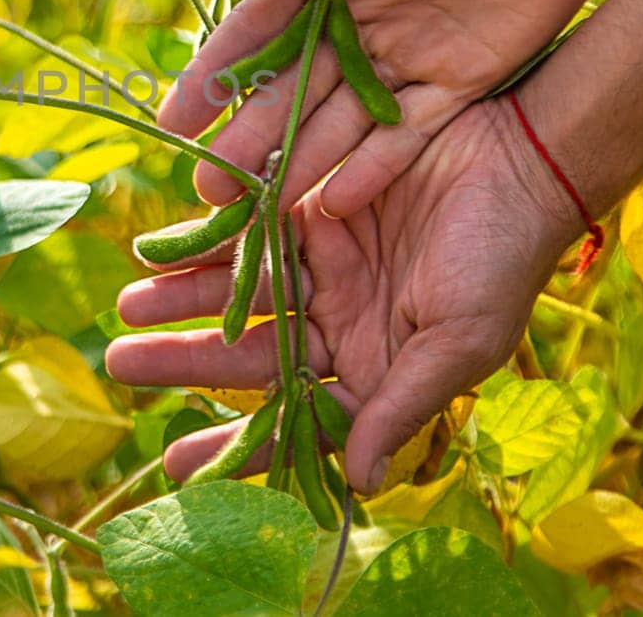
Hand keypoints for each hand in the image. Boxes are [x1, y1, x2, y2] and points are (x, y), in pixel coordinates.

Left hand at [105, 98, 579, 492]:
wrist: (522, 159)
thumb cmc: (503, 258)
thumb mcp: (459, 342)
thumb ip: (402, 406)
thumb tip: (361, 483)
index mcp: (376, 369)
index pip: (297, 421)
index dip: (238, 447)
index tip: (176, 468)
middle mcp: (341, 324)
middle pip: (250, 354)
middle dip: (185, 360)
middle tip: (120, 364)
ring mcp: (325, 267)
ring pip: (240, 294)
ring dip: (183, 299)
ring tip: (128, 306)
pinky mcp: (312, 208)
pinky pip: (248, 231)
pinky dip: (206, 241)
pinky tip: (161, 247)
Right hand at [161, 0, 629, 214]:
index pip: (255, 38)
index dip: (213, 81)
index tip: (173, 124)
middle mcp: (355, 26)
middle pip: (292, 93)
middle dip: (248, 142)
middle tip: (207, 190)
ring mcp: (404, 59)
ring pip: (341, 124)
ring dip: (299, 165)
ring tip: (253, 211)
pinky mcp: (459, 85)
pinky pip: (409, 136)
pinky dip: (375, 169)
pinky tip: (335, 203)